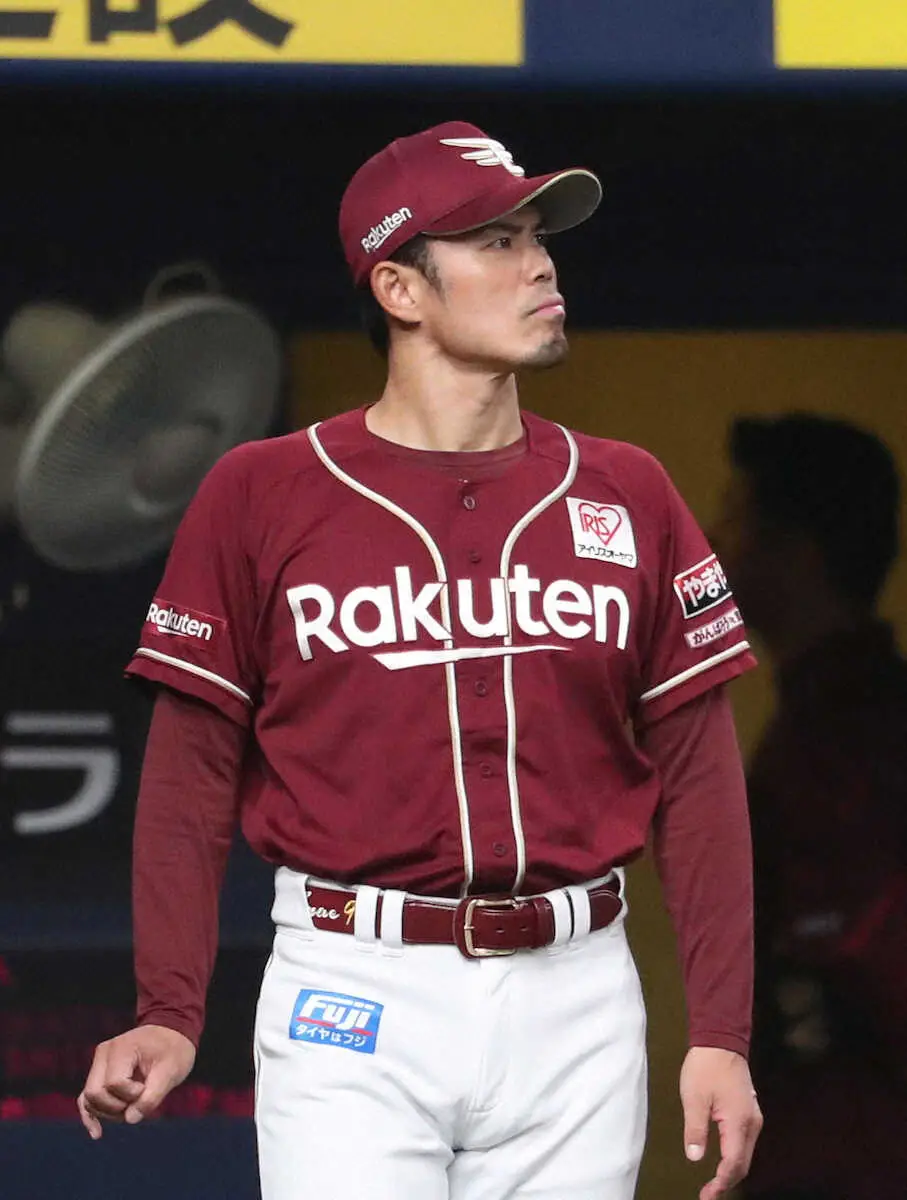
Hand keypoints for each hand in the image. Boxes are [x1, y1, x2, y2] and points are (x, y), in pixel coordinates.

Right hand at [77, 1024, 195, 1138]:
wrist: (171, 1035)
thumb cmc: (173, 1050)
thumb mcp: (171, 1071)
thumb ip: (152, 1096)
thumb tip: (130, 1119)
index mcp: (121, 1048)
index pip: (114, 1083)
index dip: (132, 1094)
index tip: (149, 1086)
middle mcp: (104, 1054)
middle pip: (96, 1093)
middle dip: (117, 1107)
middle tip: (140, 1100)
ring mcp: (98, 1064)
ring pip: (89, 1099)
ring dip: (109, 1112)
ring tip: (134, 1105)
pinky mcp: (98, 1075)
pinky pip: (86, 1099)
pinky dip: (91, 1116)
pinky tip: (97, 1134)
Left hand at [680, 1046, 762, 1199]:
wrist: (721, 1041)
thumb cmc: (706, 1067)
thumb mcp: (694, 1098)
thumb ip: (696, 1130)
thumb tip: (695, 1158)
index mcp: (739, 1122)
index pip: (733, 1163)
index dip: (721, 1183)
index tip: (706, 1195)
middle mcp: (752, 1124)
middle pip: (743, 1163)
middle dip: (727, 1181)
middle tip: (708, 1194)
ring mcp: (753, 1117)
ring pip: (746, 1154)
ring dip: (732, 1171)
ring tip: (714, 1183)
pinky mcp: (749, 1112)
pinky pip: (745, 1143)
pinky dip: (735, 1157)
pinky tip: (723, 1161)